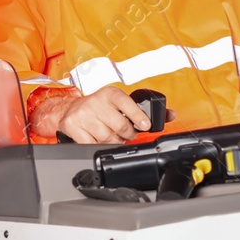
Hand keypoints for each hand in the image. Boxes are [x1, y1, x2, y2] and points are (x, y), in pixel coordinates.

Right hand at [32, 86, 155, 142]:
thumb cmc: (99, 108)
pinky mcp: (73, 126)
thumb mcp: (120, 103)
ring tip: (111, 135)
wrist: (69, 110)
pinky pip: (92, 144)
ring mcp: (83, 114)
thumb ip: (144, 110)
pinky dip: (98, 146)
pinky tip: (98, 139)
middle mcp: (96, 101)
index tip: (145, 125)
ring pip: (107, 138)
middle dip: (127, 134)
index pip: (126, 103)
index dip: (138, 116)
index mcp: (110, 93)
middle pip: (120, 126)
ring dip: (113, 141)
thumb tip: (170, 115)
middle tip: (126, 134)